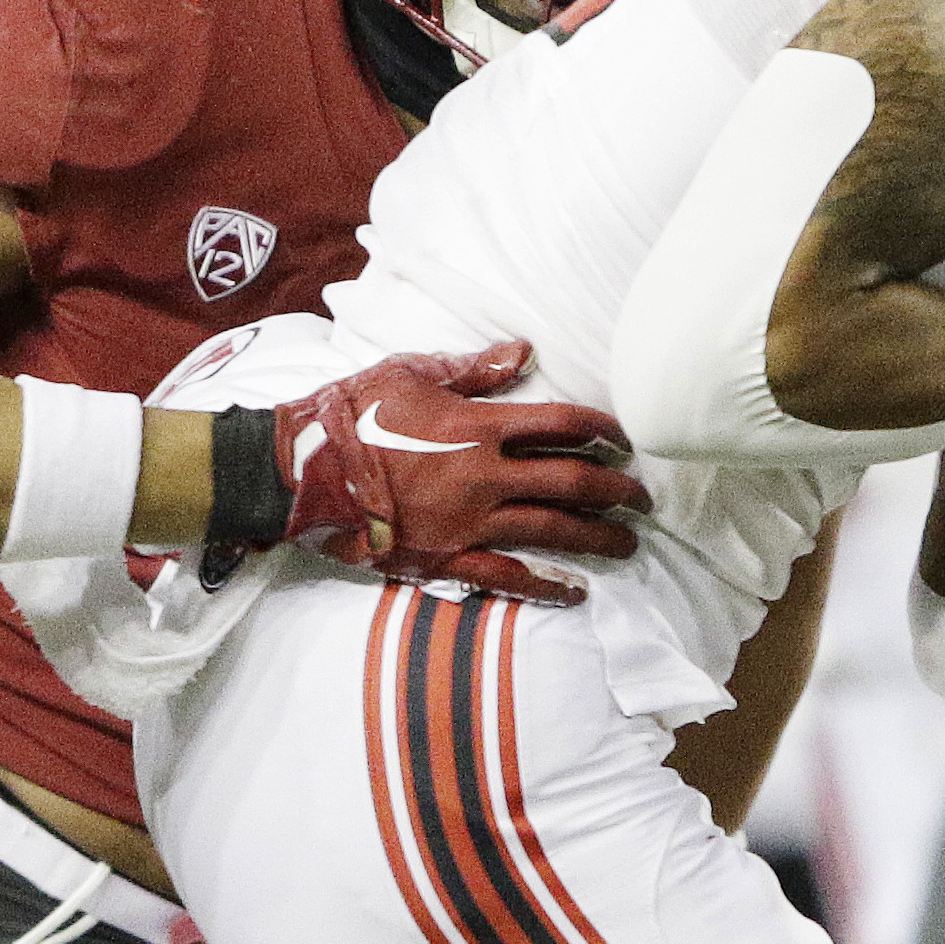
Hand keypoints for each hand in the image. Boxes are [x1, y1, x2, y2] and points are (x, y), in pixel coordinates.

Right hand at [278, 339, 650, 600]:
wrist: (302, 471)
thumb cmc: (353, 414)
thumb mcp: (411, 373)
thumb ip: (474, 369)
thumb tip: (524, 351)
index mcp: (477, 426)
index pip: (561, 425)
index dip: (603, 430)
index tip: (624, 438)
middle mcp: (483, 475)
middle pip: (571, 483)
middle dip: (616, 490)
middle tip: (643, 497)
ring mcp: (468, 521)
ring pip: (552, 532)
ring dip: (598, 537)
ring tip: (629, 543)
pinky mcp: (446, 558)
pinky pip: (509, 576)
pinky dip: (548, 586)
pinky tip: (578, 592)